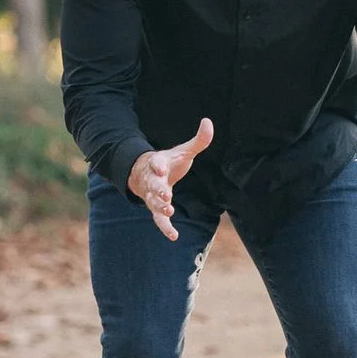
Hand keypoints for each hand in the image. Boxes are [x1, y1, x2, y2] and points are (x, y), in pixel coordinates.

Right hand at [125, 119, 213, 240]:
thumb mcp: (184, 151)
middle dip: (158, 189)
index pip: (157, 163)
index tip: (160, 169)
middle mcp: (153, 180)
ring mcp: (153, 196)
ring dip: (160, 207)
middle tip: (165, 194)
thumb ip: (199, 140)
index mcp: (158, 163)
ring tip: (169, 211)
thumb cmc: (169, 162)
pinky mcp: (155, 208)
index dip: (158, 166)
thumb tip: (208, 121)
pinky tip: (174, 236)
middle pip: (153, 185)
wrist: (148, 175)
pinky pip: (158, 220)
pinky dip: (165, 228)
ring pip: (154, 202)